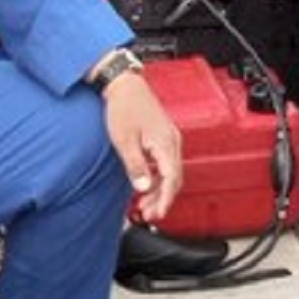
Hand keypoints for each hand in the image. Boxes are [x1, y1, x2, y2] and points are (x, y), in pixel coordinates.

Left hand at [101, 72, 183, 221]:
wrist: (124, 84)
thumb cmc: (124, 107)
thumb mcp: (125, 141)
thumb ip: (135, 166)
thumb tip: (144, 187)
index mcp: (166, 143)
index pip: (171, 179)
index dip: (165, 200)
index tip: (157, 214)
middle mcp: (172, 141)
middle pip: (174, 178)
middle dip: (162, 198)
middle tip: (148, 214)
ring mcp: (169, 138)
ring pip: (170, 171)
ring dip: (159, 189)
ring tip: (144, 203)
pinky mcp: (163, 136)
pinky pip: (165, 162)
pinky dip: (158, 176)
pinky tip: (146, 183)